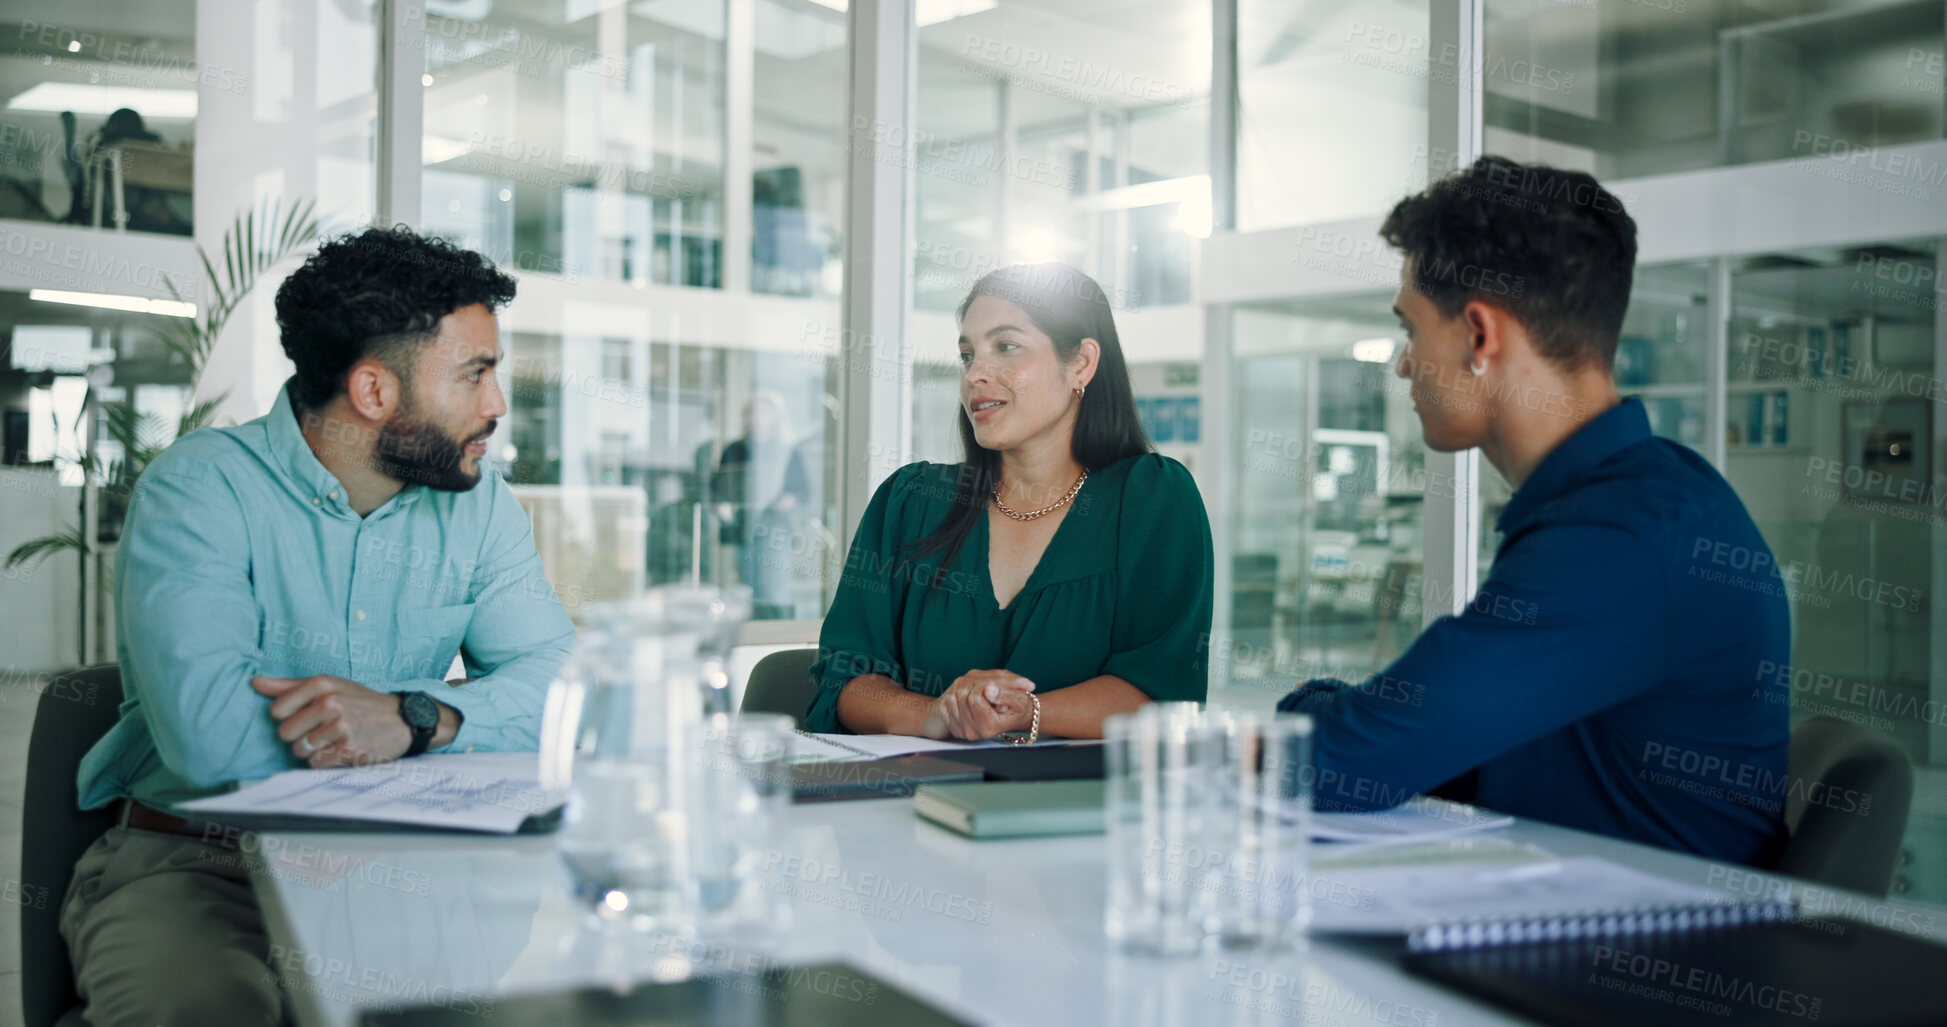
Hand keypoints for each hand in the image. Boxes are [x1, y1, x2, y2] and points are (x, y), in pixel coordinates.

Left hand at [251, 674, 412, 768]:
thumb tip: (254, 681)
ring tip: (334, 740)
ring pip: (300, 750)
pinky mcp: (349, 750)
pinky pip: (316, 763)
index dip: (289, 717)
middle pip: (285, 733)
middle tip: (322, 730)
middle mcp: (330, 703)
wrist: (403, 719)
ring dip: (314, 750)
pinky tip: (342, 750)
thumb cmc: (360, 702)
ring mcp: (340, 727)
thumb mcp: (330, 686)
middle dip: (300, 736)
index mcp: (322, 685)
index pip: (277, 710)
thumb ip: (289, 686)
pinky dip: (327, 761)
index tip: (307, 715)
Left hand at [932, 670, 1034, 740]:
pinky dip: (957, 694)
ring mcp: (961, 730)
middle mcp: (973, 732)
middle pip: (963, 695)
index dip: (985, 686)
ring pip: (953, 696)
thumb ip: (1005, 694)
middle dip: (975, 685)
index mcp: (988, 727)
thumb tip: (988, 690)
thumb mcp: (1020, 700)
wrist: (1011, 716)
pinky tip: (971, 697)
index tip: (994, 686)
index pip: (975, 698)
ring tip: (981, 691)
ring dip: (966, 687)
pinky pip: (946, 702)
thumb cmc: (1018, 707)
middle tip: (988, 686)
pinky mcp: (953, 725)